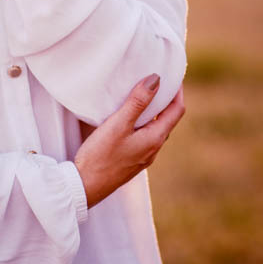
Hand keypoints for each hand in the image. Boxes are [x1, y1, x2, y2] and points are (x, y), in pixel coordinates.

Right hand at [73, 75, 185, 208]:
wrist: (84, 187)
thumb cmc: (100, 156)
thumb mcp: (118, 124)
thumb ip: (138, 102)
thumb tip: (156, 79)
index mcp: (155, 139)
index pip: (177, 111)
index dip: (178, 92)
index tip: (173, 76)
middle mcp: (153, 149)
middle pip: (168, 120)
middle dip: (167, 101)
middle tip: (160, 82)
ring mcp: (143, 157)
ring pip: (156, 130)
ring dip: (155, 113)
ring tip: (145, 97)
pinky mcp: (132, 161)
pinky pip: (145, 138)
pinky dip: (144, 123)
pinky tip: (131, 120)